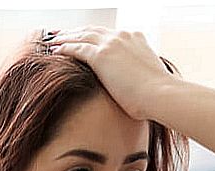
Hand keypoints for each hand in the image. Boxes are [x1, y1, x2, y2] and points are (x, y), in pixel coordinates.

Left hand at [44, 26, 176, 119]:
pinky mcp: (101, 56)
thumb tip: (133, 86)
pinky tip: (55, 51)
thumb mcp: (148, 77)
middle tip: (62, 35)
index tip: (84, 38)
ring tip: (53, 42)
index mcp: (135, 39)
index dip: (92, 35)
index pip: (108, 33)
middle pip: (92, 30)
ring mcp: (111, 44)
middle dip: (75, 32)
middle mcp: (122, 36)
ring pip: (81, 36)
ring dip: (65, 38)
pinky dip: (64, 48)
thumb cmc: (158, 95)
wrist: (161, 95)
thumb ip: (137, 73)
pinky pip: (76, 48)